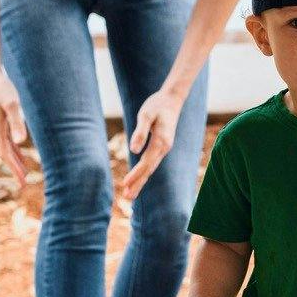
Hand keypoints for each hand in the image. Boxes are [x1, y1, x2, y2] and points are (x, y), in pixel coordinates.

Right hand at [0, 70, 29, 180]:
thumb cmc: (2, 89)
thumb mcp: (12, 105)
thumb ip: (17, 123)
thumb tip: (22, 142)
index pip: (5, 154)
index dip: (13, 168)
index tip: (22, 181)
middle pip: (4, 154)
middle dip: (14, 168)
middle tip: (24, 183)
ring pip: (5, 148)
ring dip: (14, 160)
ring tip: (24, 172)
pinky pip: (6, 139)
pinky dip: (13, 148)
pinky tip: (20, 152)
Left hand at [119, 87, 184, 202]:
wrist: (172, 99)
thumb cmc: (157, 105)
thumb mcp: (146, 115)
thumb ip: (141, 133)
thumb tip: (133, 150)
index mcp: (161, 142)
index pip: (146, 162)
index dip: (136, 174)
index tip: (125, 184)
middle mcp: (164, 148)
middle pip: (149, 169)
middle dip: (138, 184)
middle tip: (127, 197)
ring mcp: (164, 148)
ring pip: (151, 168)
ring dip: (141, 181)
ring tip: (130, 194)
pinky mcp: (161, 146)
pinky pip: (152, 163)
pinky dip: (144, 172)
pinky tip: (138, 178)